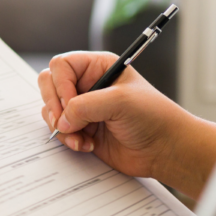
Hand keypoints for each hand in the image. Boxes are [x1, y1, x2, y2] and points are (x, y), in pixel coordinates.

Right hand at [38, 51, 215, 197]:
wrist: (165, 149)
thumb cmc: (153, 117)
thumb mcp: (120, 102)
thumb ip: (85, 106)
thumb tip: (61, 120)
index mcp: (98, 67)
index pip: (62, 66)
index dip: (60, 84)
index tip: (70, 103)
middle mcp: (87, 84)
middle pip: (49, 84)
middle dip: (54, 106)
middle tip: (65, 121)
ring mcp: (83, 107)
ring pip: (51, 109)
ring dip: (62, 126)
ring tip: (81, 137)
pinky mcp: (81, 128)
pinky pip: (59, 130)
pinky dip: (68, 139)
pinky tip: (87, 145)